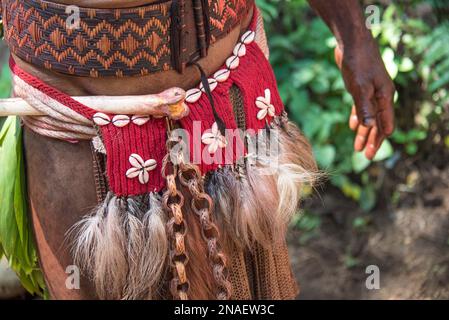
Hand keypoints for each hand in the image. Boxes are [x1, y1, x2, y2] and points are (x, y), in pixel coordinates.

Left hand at [334, 41, 394, 159]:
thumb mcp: (360, 86)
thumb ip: (364, 106)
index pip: (384, 124)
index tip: (370, 154)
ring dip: (364, 132)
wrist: (352, 42)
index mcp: (385, 97)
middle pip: (378, 123)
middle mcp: (381, 96)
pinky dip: (358, 117)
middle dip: (372, 140)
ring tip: (358, 147)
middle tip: (366, 156)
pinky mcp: (361, 87)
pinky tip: (353, 126)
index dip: (378, 140)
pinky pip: (362, 107)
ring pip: (369, 117)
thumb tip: (369, 127)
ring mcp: (371, 91)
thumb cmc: (358, 63)